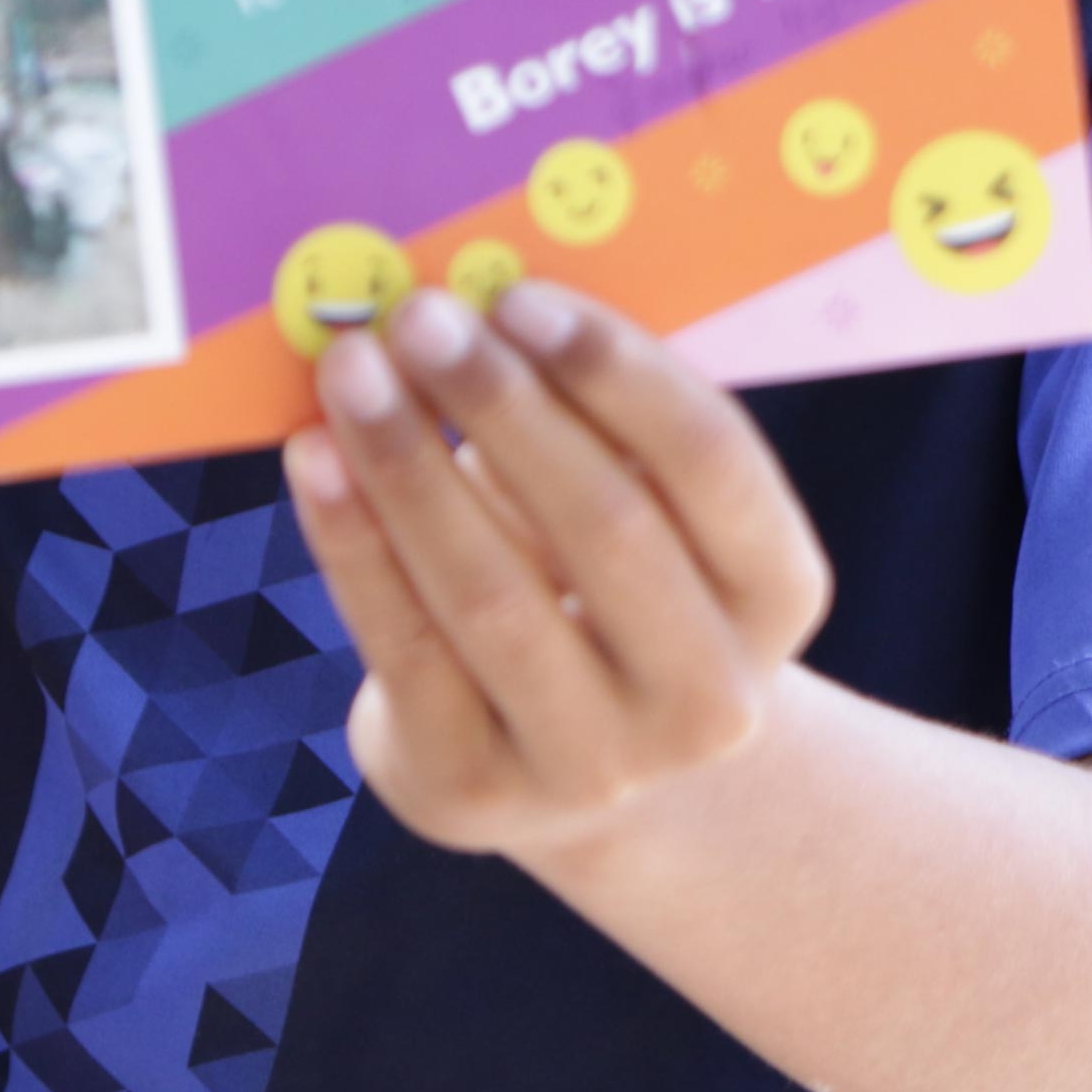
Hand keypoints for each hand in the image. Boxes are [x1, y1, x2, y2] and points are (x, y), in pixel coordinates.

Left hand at [282, 283, 831, 863]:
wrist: (559, 761)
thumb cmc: (592, 576)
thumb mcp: (630, 499)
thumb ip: (587, 413)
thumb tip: (474, 297)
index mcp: (777, 594)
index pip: (713, 463)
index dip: (618, 373)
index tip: (520, 297)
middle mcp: (710, 699)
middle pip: (607, 528)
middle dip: (502, 407)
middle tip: (421, 315)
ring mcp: (597, 764)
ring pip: (493, 596)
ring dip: (410, 466)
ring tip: (350, 369)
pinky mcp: (476, 794)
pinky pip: (405, 650)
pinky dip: (351, 543)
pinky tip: (314, 458)